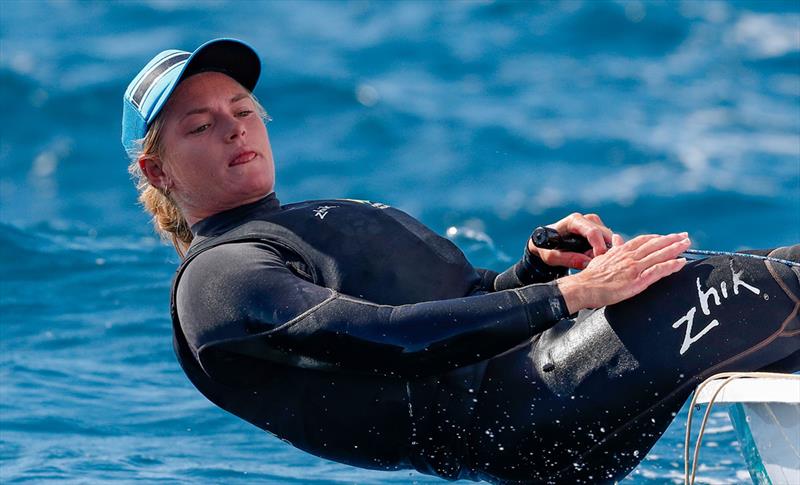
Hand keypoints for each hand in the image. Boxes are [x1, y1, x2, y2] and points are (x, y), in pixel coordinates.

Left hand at [527, 212, 616, 269]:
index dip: (599, 247)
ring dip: (602, 253)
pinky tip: (591, 257)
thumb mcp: (551, 256)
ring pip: (610, 240)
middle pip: (605, 236)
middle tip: (590, 264)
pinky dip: (603, 253)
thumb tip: (587, 262)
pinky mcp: (600, 231)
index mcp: (574, 221)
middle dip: (601, 252)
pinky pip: (609, 243)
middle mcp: (587, 219)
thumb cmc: (547, 248)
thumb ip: (567, 259)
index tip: (597, 261)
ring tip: (587, 261)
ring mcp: (595, 224)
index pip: (593, 232)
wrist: (547, 243)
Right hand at [557, 232, 690, 313]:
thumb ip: (613, 249)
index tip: (668, 236)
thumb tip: (618, 238)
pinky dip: (671, 265)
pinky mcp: (637, 281)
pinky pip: (658, 270)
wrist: (584, 287)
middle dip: (671, 239)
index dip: (657, 237)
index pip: (643, 240)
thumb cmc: (590, 276)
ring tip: (687, 245)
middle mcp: (629, 256)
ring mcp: (634, 268)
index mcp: (621, 251)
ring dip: (675, 249)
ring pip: (659, 255)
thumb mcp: (601, 257)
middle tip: (685, 236)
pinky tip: (681, 263)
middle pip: (655, 244)